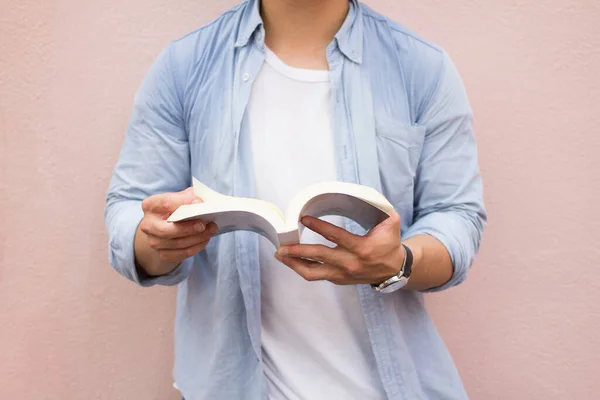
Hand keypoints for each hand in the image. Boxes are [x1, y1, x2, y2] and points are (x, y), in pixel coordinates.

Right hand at [137, 188, 217, 265]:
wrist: (168, 224)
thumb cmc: (177, 206)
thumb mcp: (181, 196)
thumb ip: (189, 196)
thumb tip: (200, 203)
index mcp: (150, 205)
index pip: (166, 203)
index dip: (184, 202)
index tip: (200, 202)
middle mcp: (147, 224)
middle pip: (165, 230)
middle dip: (187, 228)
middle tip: (204, 225)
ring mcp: (153, 241)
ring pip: (177, 244)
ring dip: (197, 238)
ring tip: (211, 230)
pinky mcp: (162, 254)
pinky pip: (182, 254)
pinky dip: (196, 247)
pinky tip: (205, 239)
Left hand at [274, 212, 404, 284]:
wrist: (394, 270)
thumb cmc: (389, 242)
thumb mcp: (390, 221)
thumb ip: (379, 206)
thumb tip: (364, 193)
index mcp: (362, 248)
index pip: (336, 237)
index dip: (318, 227)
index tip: (303, 219)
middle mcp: (350, 264)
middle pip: (319, 257)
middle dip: (298, 251)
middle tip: (281, 246)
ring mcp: (343, 274)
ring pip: (313, 273)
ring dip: (294, 264)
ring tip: (280, 255)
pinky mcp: (338, 280)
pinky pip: (316, 275)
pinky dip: (302, 268)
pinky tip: (291, 260)